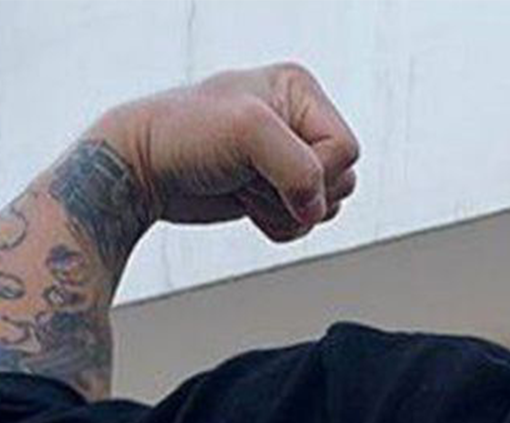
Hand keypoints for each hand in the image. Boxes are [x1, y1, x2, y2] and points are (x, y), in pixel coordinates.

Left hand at [91, 63, 359, 243]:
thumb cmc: (181, 137)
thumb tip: (315, 207)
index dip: (314, 170)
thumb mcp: (248, 133)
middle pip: (342, 181)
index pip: (346, 149)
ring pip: (327, 206)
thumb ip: (300, 168)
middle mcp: (297, 119)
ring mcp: (286, 156)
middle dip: (296, 193)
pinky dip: (277, 224)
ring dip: (284, 210)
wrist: (142, 169)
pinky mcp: (275, 188)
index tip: (267, 165)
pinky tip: (243, 199)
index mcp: (298, 89)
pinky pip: (305, 224)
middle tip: (250, 172)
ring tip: (243, 184)